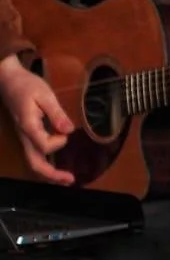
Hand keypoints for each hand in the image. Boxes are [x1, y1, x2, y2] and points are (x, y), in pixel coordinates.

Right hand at [0, 54, 74, 183]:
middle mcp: (24, 135)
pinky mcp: (27, 134)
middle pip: (34, 162)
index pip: (44, 145)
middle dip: (52, 175)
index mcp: (28, 126)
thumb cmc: (27, 85)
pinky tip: (56, 164)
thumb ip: (57, 113)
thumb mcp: (45, 95)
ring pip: (33, 160)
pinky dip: (46, 163)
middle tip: (70, 180)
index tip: (65, 130)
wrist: (9, 79)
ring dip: (49, 172)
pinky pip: (35, 153)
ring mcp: (24, 136)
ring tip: (66, 178)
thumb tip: (68, 130)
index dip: (58, 142)